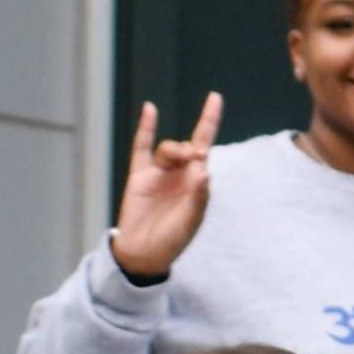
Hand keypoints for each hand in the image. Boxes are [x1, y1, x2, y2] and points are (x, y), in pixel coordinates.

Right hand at [108, 93, 222, 281]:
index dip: (209, 122)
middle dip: (190, 148)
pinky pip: (141, 148)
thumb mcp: (189, 222)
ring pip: (167, 149)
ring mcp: (159, 173)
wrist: (142, 253)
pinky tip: (150, 109)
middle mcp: (179, 175)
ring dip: (174, 149)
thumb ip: (198, 197)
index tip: (215, 99)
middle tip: (195, 155)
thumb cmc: (171, 240)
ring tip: (182, 156)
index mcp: (196, 183)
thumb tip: (204, 170)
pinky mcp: (139, 176)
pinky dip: (145, 129)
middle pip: (187, 148)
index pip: (205, 148)